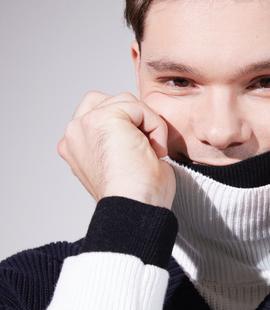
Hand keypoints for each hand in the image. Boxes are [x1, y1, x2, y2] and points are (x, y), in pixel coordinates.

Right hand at [57, 91, 175, 208]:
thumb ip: (120, 139)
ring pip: (126, 101)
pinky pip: (138, 107)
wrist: (136, 208)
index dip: (129, 127)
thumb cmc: (137, 195)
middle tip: (145, 150)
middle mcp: (74, 133)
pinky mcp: (102, 118)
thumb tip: (139, 129)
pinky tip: (154, 151)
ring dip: (147, 124)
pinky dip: (154, 126)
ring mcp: (85, 124)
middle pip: (111, 101)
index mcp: (75, 146)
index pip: (101, 113)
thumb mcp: (122, 162)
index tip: (138, 156)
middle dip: (134, 119)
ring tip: (149, 152)